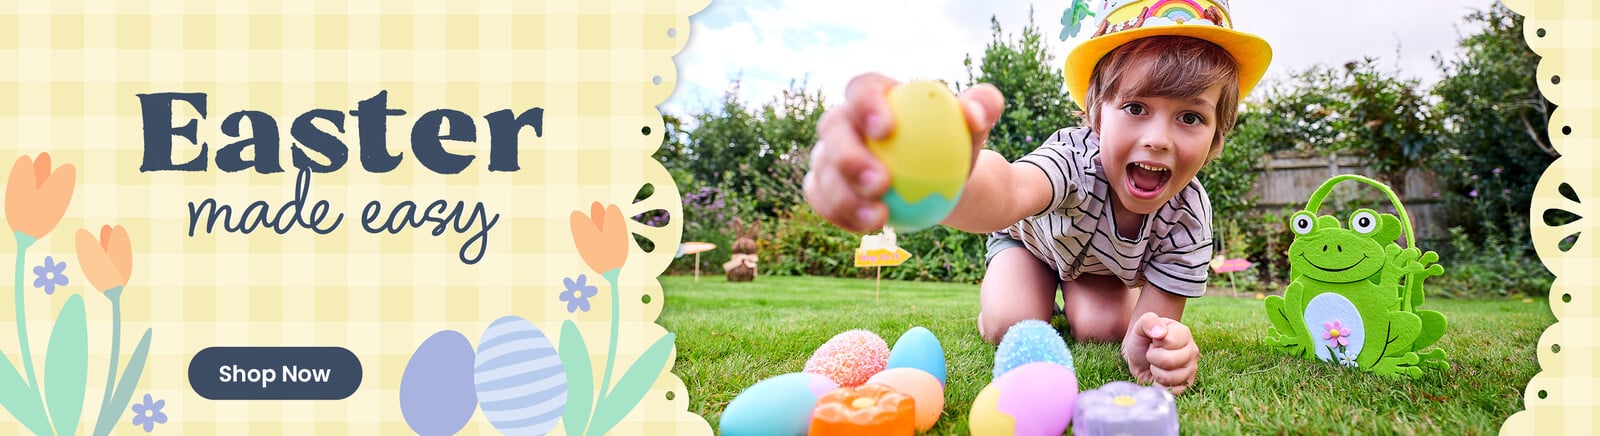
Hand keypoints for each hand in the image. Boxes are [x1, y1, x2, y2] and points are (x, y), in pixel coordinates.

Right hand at [802, 72, 1003, 232]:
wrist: (938, 180)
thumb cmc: (954, 144)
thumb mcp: (975, 125)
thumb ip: (981, 106)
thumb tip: (974, 112)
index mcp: (874, 94)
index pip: (862, 89)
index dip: (865, 104)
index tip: (886, 129)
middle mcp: (843, 120)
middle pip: (833, 129)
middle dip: (849, 156)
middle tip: (880, 182)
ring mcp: (829, 154)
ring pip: (823, 170)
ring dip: (844, 197)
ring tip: (878, 217)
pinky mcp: (824, 185)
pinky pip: (822, 200)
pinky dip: (842, 216)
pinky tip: (868, 227)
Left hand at [1122, 312, 1199, 394]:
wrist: (1139, 356)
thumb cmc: (1142, 340)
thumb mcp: (1141, 326)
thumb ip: (1149, 322)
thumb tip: (1160, 333)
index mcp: (1183, 333)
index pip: (1169, 342)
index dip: (1154, 344)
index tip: (1153, 341)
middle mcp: (1192, 351)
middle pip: (1169, 361)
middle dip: (1153, 358)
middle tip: (1152, 354)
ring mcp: (1191, 368)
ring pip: (1170, 377)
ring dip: (1156, 372)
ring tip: (1156, 364)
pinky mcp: (1187, 384)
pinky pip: (1173, 390)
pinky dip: (1160, 385)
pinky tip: (1159, 377)